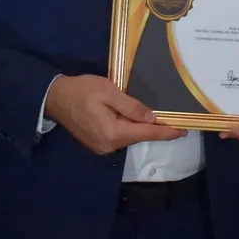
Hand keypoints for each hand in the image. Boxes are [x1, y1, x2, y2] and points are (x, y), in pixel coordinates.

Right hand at [43, 74, 181, 155]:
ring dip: (139, 127)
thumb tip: (151, 118)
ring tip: (152, 116)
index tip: (184, 130)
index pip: (146, 133)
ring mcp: (101, 147)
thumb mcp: (109, 91)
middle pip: (138, 136)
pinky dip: (127, 128)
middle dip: (153, 128)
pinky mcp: (96, 144)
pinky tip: (132, 119)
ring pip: (128, 137)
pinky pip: (119, 137)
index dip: (166, 132)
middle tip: (171, 118)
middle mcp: (108, 145)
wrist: (54, 98)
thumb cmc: (81, 90)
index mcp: (113, 132)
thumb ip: (131, 106)